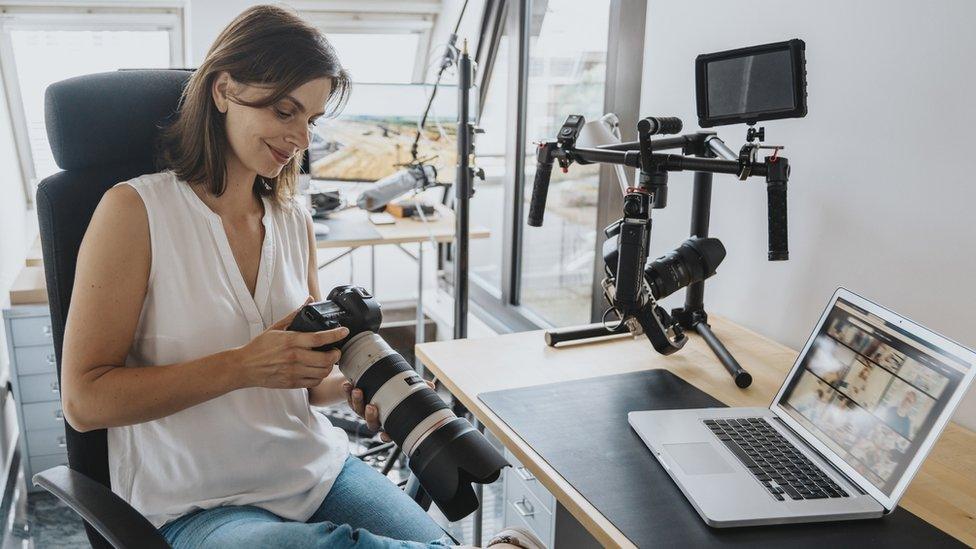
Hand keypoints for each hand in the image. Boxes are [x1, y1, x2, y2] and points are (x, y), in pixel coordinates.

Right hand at [234, 297, 348, 389]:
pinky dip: (320, 376)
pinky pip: (314, 382)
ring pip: (322, 372)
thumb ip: (295, 315)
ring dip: (329, 366)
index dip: (336, 334)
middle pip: (326, 359)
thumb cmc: (260, 347)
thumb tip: (309, 300)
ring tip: (328, 360)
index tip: (345, 331)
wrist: (245, 367)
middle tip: (336, 350)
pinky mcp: (292, 383)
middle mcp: (294, 357)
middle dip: (336, 354)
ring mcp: (294, 372)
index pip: (320, 338)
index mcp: (291, 341)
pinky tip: (317, 370)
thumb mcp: (276, 328)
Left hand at [343, 378, 436, 442]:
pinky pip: (349, 399)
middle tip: (371, 406)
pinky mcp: (353, 400)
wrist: (372, 377)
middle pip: (372, 423)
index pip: (389, 432)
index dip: (387, 436)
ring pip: (359, 411)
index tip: (385, 435)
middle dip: (371, 416)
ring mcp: (364, 410)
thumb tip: (431, 386)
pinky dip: (348, 391)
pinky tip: (348, 384)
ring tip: (358, 390)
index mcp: (389, 418)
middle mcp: (376, 417)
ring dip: (357, 401)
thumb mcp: (406, 386)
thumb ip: (417, 387)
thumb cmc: (393, 385)